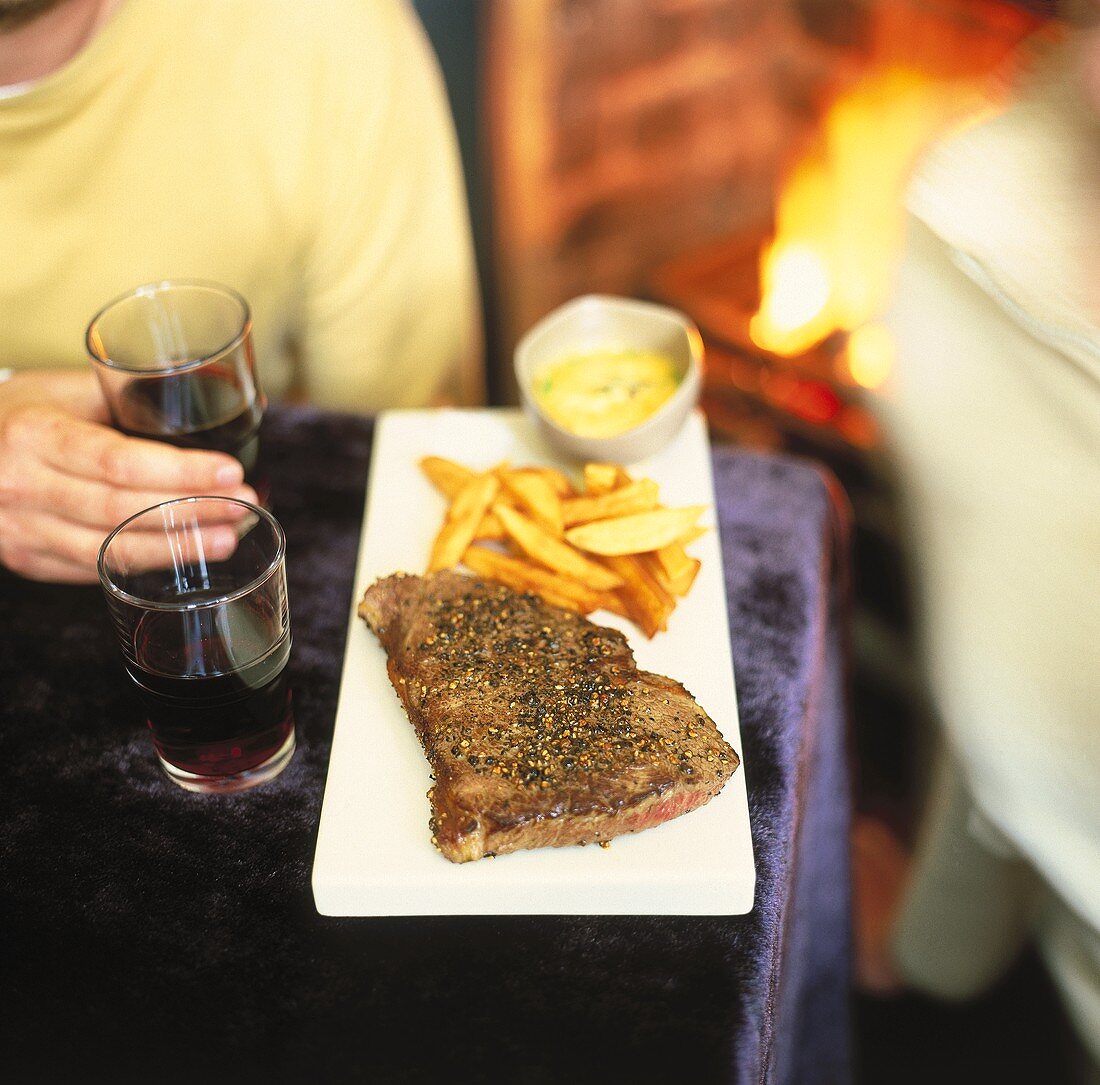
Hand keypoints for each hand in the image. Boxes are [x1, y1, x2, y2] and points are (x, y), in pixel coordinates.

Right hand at [0, 370, 257, 582]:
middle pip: (122, 511)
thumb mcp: (65, 390)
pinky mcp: (28, 560)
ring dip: (177, 550)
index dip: (181, 472)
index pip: (120, 462)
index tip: (231, 473)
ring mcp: (22, 531)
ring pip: (111, 552)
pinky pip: (96, 570)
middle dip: (192, 513)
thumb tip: (219, 394)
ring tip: (227, 539)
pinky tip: (184, 557)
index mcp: (36, 436)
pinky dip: (144, 565)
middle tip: (244, 508)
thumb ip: (131, 395)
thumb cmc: (23, 411)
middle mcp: (23, 487)